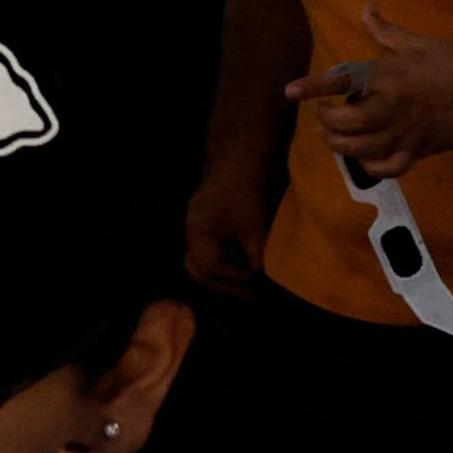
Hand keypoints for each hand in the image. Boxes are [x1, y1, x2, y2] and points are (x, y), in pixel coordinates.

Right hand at [181, 157, 274, 294]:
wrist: (238, 159)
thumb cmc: (244, 192)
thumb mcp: (253, 226)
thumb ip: (255, 254)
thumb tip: (261, 277)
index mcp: (196, 233)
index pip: (209, 268)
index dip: (233, 277)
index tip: (255, 278)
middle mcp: (190, 232)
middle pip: (198, 269)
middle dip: (223, 283)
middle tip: (249, 292)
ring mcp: (195, 227)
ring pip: (200, 261)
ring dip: (221, 274)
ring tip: (245, 283)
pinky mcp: (204, 222)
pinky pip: (207, 250)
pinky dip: (221, 261)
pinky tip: (240, 263)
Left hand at [302, 16, 452, 177]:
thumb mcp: (418, 43)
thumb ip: (385, 30)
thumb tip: (365, 7)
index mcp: (389, 76)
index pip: (342, 81)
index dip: (313, 88)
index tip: (290, 92)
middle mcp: (392, 108)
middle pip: (347, 124)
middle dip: (326, 122)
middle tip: (322, 115)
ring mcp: (405, 134)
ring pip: (361, 150)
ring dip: (340, 145)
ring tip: (332, 136)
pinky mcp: (418, 152)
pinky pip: (387, 168)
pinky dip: (370, 166)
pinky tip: (364, 157)